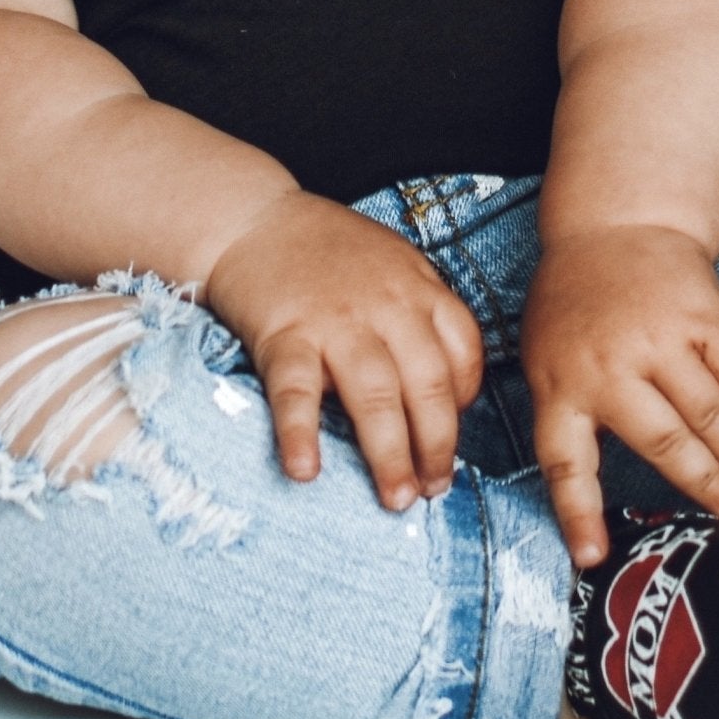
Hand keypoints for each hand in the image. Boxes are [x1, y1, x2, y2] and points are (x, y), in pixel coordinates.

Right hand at [204, 192, 484, 510]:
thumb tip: (448, 393)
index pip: (464, 355)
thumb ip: (422, 317)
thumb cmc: (329, 251)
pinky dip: (300, 433)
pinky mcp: (284, 334)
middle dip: (436, 447)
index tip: (450, 442)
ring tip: (395, 499)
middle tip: (433, 492)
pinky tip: (306, 470)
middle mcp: (386, 306)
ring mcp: (336, 321)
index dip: (464, 407)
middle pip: (427, 385)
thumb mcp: (394, 266)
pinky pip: (296, 391)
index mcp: (419, 289)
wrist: (254, 219)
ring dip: (389, 454)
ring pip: (375, 395)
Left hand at [522, 223, 718, 565]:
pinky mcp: (704, 315)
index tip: (594, 559)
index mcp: (561, 384)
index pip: (566, 462)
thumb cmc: (575, 308)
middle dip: (703, 484)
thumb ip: (566, 420)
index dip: (578, 515)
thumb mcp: (545, 360)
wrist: (611, 227)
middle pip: (663, 441)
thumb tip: (586, 510)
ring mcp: (661, 336)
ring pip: (710, 411)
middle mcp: (611, 364)